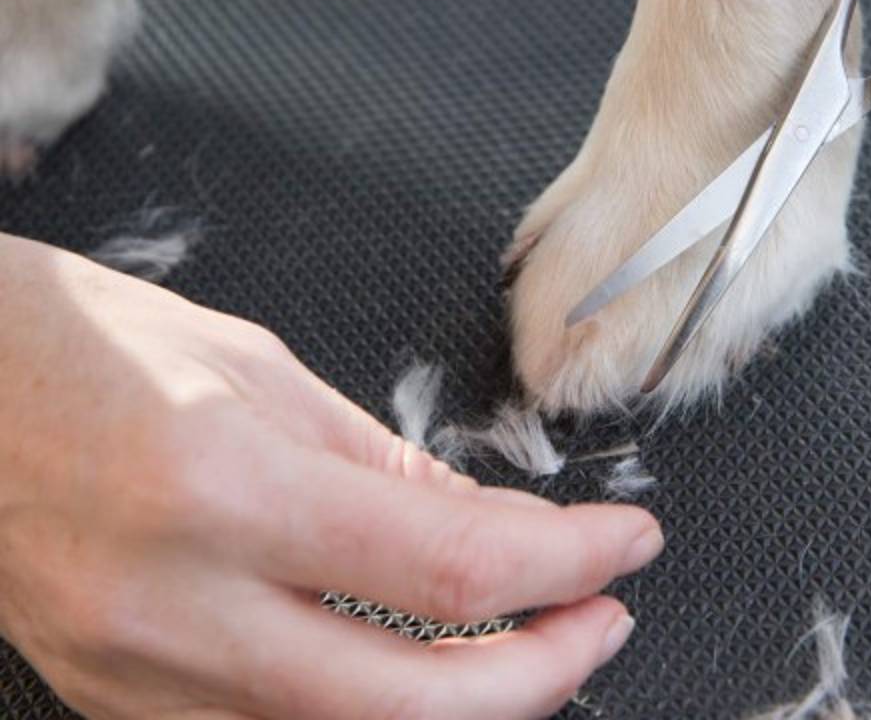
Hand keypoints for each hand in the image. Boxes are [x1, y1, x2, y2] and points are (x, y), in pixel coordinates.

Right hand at [0, 233, 662, 719]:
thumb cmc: (88, 344)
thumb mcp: (259, 370)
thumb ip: (382, 469)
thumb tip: (487, 531)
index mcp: (225, 483)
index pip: (451, 566)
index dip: (569, 562)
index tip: (626, 543)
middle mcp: (178, 600)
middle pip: (414, 703)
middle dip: (546, 672)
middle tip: (604, 618)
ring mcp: (138, 673)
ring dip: (470, 707)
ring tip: (532, 648)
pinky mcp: (116, 702)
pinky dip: (371, 715)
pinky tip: (418, 670)